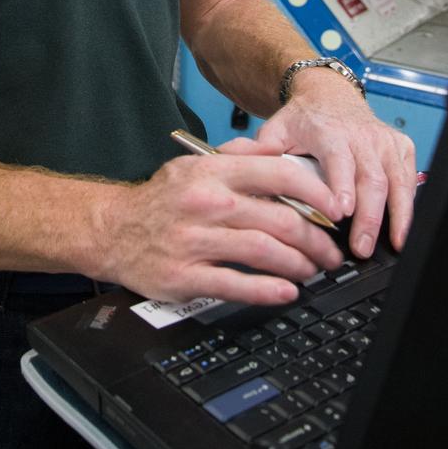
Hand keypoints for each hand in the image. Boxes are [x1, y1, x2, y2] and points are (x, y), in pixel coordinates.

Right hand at [97, 138, 342, 305]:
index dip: (316, 192)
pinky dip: (268, 290)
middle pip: (279, 220)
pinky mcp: (185, 276)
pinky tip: (287, 291)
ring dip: (299, 265)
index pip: (277, 174)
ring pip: (264, 253)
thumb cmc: (160, 199)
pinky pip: (236, 284)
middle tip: (331, 251)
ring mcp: (195, 240)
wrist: (111, 229)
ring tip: (313, 270)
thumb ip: (237, 159)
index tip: (336, 207)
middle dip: (317, 240)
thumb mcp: (194, 165)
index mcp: (212, 171)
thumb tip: (281, 156)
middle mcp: (207, 203)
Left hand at [255, 70, 416, 257]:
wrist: (329, 93)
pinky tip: (405, 228)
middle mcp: (360, 136)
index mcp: (328, 133)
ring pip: (396, 180)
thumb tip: (234, 163)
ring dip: (396, 215)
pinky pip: (410, 177)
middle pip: (371, 179)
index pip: (338, 160)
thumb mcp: (276, 129)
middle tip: (361, 248)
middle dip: (370, 217)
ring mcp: (383, 142)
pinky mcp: (400, 147)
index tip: (341, 212)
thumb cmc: (304, 118)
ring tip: (393, 245)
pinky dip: (410, 204)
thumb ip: (259, 150)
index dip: (342, 186)